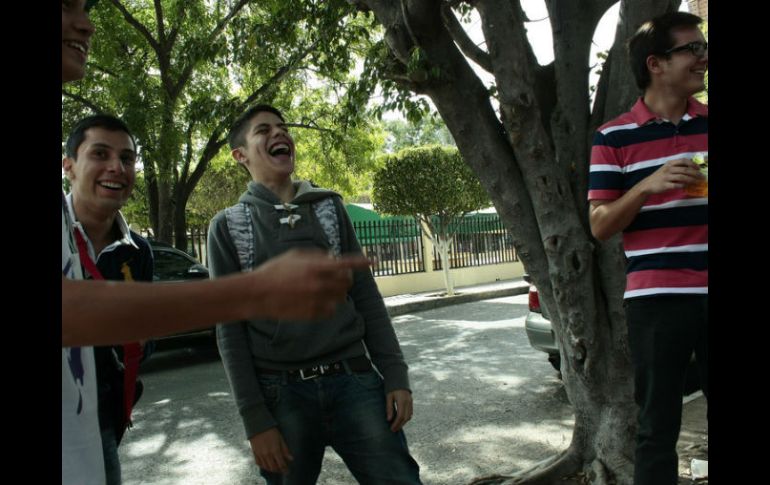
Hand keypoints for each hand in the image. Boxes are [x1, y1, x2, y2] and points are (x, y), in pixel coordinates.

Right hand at [248, 428, 292, 473]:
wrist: (258, 425)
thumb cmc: (271, 430)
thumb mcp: (281, 438)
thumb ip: (285, 450)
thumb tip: (291, 459)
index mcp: (275, 450)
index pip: (281, 464)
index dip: (285, 469)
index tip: (287, 471)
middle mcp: (267, 454)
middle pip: (274, 468)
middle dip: (279, 470)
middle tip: (282, 470)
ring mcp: (260, 454)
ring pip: (266, 467)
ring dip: (272, 469)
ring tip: (276, 468)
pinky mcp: (255, 453)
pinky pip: (259, 463)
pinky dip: (263, 466)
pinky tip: (267, 465)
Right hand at [252, 249, 371, 319]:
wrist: (258, 293)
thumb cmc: (274, 271)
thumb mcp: (295, 255)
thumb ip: (317, 255)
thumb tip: (333, 257)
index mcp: (316, 266)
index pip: (346, 264)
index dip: (361, 262)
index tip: (373, 262)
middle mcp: (319, 283)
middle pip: (347, 282)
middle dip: (346, 279)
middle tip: (337, 278)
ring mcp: (317, 300)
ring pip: (341, 297)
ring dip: (337, 292)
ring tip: (324, 289)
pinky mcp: (312, 314)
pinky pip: (331, 310)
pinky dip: (329, 306)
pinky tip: (317, 301)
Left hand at [386, 389, 412, 431]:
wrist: (399, 378)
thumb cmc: (392, 388)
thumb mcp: (388, 397)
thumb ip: (389, 408)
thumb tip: (389, 419)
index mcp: (402, 401)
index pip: (400, 416)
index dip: (396, 423)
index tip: (391, 428)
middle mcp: (408, 402)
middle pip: (406, 418)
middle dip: (400, 425)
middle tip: (393, 430)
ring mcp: (411, 402)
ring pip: (409, 416)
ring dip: (403, 423)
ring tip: (396, 426)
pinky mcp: (411, 402)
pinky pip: (410, 413)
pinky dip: (406, 418)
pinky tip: (400, 420)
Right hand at [639, 158, 702, 194]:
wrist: (647, 185)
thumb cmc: (659, 176)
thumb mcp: (666, 168)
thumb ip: (676, 167)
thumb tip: (691, 168)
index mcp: (669, 163)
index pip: (683, 161)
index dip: (692, 164)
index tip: (698, 168)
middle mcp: (668, 169)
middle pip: (685, 170)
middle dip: (695, 173)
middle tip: (701, 177)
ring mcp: (666, 177)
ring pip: (682, 177)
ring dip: (691, 180)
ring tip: (697, 182)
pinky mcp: (664, 185)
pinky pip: (676, 185)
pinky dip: (682, 186)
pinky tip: (685, 186)